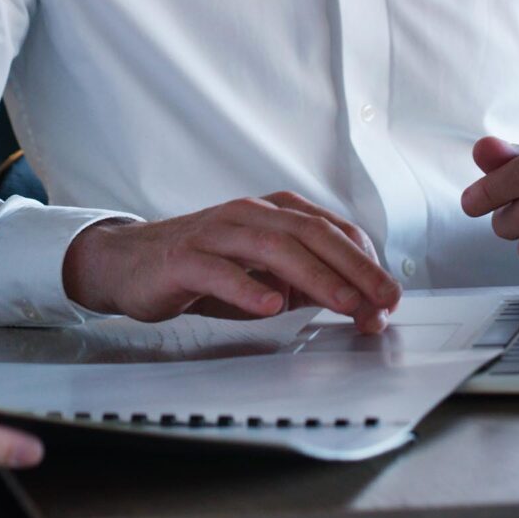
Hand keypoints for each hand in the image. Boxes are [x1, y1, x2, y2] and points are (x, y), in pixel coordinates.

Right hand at [60, 192, 400, 333]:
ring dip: (315, 276)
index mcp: (272, 212)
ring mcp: (215, 233)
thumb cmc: (202, 268)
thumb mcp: (263, 273)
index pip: (331, 230)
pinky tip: (270, 305)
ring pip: (273, 247)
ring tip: (345, 303)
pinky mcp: (184, 259)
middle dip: (354, 268)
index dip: (364, 262)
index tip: (388, 297)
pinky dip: (248, 287)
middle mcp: (247, 214)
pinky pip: (219, 271)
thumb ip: (306, 281)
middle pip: (310, 233)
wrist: (129, 263)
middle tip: (384, 300)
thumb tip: (359, 301)